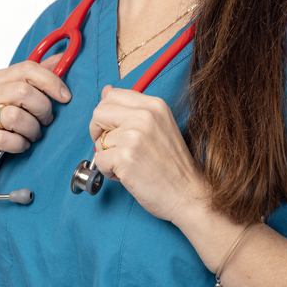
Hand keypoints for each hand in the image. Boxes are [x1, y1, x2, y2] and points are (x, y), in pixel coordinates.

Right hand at [0, 55, 70, 188]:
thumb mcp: (17, 100)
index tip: (65, 96)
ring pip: (16, 116)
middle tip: (46, 121)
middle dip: (43, 109)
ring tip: (31, 135)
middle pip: (24, 91)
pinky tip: (20, 145)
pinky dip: (20, 144)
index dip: (51, 81)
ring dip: (32, 129)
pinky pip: (7, 139)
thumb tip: (61, 58)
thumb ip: (37, 79)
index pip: (28, 68)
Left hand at [89, 85, 209, 222]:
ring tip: (129, 164)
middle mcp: (144, 116)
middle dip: (99, 131)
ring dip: (107, 156)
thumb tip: (106, 91)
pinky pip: (98, 160)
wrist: (188, 195)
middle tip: (115, 148)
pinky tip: (127, 174)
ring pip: (97, 140)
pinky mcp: (125, 157)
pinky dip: (108, 171)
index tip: (116, 130)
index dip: (108, 115)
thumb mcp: (158, 127)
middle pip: (99, 112)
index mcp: (154, 105)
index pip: (112, 96)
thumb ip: (132, 110)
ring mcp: (134, 136)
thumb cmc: (173, 166)